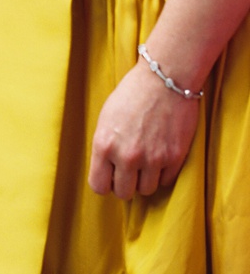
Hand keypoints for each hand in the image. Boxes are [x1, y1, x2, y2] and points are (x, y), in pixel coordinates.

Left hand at [88, 60, 200, 198]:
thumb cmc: (131, 94)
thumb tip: (106, 170)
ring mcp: (152, 159)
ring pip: (146, 190)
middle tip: (128, 170)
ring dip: (144, 179)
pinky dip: (162, 173)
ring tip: (144, 161)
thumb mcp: (106, 118)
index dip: (104, 183)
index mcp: (104, 144)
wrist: (163, 80)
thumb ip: (105, 146)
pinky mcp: (175, 158)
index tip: (109, 176)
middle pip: (123, 193)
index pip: (98, 185)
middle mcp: (127, 156)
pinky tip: (159, 156)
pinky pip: (165, 181)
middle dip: (124, 184)